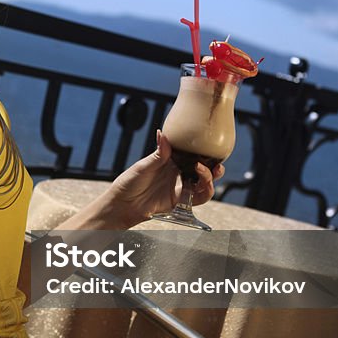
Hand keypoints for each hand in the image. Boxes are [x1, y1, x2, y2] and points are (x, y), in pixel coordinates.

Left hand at [106, 131, 222, 227]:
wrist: (122, 204)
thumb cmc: (129, 182)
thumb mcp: (143, 166)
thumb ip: (158, 154)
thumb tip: (162, 134)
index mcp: (170, 161)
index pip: (192, 154)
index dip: (204, 152)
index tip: (209, 148)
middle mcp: (178, 173)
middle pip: (203, 170)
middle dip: (214, 168)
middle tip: (216, 165)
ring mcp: (180, 188)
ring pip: (204, 185)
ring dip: (210, 180)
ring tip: (205, 174)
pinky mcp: (179, 202)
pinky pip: (197, 199)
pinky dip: (204, 193)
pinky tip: (201, 186)